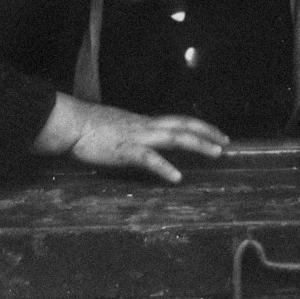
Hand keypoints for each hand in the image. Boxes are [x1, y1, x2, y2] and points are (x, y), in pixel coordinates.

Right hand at [34, 94, 227, 182]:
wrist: (72, 124)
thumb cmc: (90, 127)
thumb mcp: (119, 127)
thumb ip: (133, 134)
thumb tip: (143, 142)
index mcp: (144, 122)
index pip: (178, 121)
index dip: (199, 125)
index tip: (217, 133)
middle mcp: (146, 126)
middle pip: (183, 125)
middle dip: (207, 132)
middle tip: (227, 142)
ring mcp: (137, 137)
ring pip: (174, 137)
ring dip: (197, 144)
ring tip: (215, 153)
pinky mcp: (125, 150)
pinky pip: (149, 158)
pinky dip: (165, 167)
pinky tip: (177, 177)